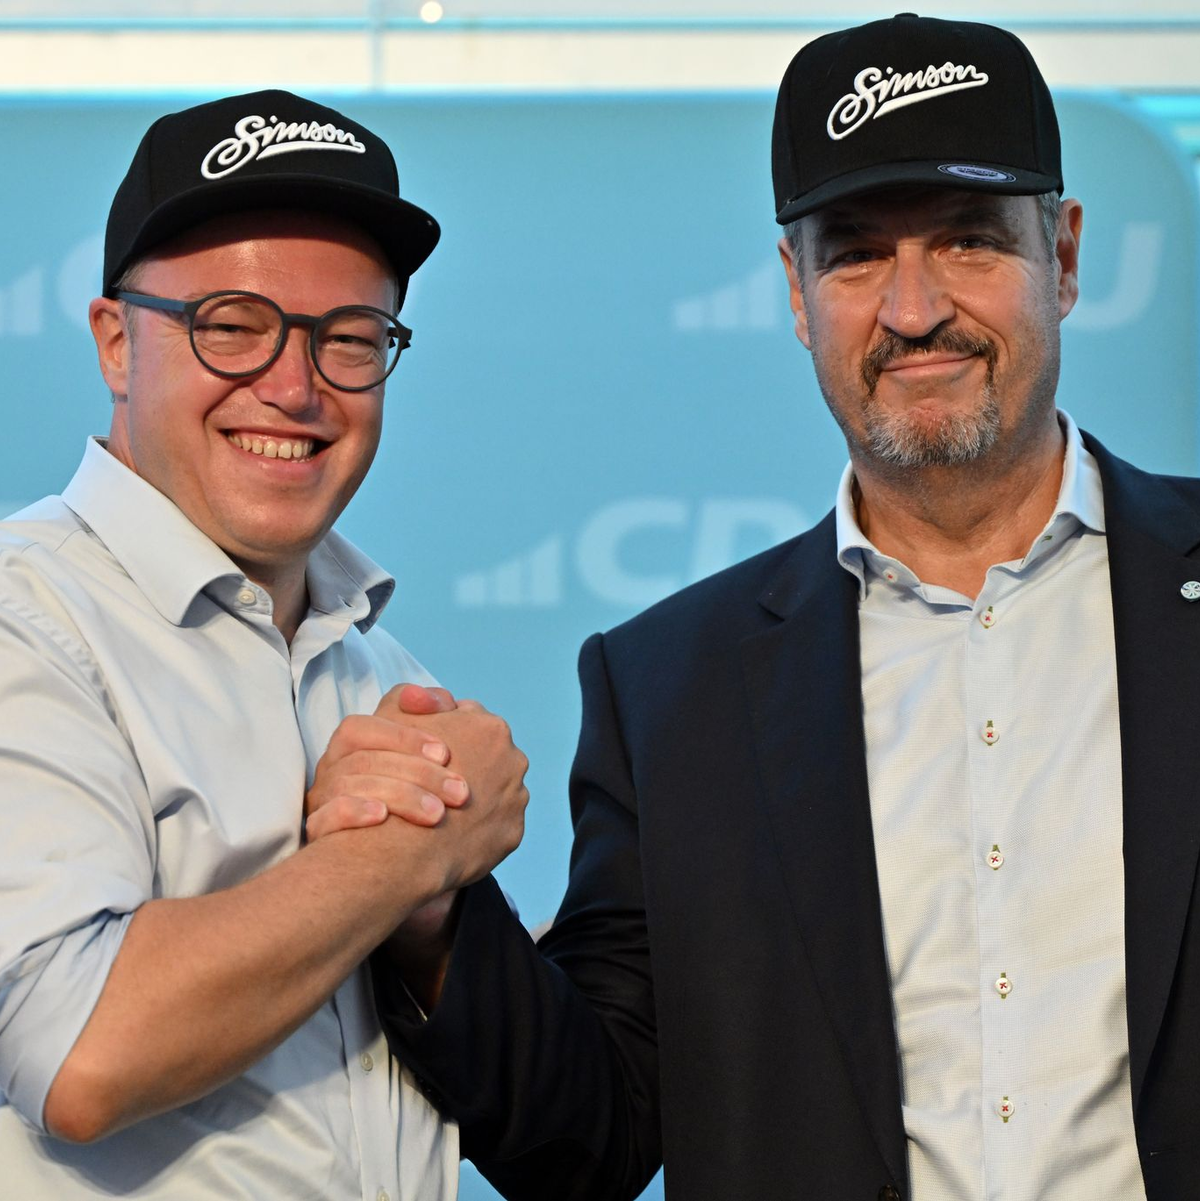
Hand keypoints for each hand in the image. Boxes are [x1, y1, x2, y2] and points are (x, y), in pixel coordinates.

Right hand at [304, 698, 471, 841]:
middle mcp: (331, 768)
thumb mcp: (420, 752)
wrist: (386, 856)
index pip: (364, 727)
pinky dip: (353, 812)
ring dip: (398, 796)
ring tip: (437, 814)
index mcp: (351, 745)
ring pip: (347, 786)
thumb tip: (437, 701)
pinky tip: (383, 817)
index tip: (445, 753)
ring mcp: (320, 799)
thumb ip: (431, 716)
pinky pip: (323, 818)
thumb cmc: (411, 790)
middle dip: (417, 773)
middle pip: (365, 759)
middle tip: (459, 793)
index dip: (404, 735)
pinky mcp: (318, 832)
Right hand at [374, 684, 530, 892]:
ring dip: (476, 795)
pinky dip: (479, 825)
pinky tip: (453, 830)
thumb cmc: (395, 777)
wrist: (406, 843)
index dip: (443, 734)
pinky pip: (496, 823)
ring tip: (441, 806)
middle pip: (487, 755)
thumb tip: (434, 696)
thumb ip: (412, 698)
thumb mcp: (390, 719)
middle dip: (466, 763)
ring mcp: (517, 797)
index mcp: (490, 727)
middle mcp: (513, 759)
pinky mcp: (513, 831)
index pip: (468, 721)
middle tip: (435, 780)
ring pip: (495, 789)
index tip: (426, 752)